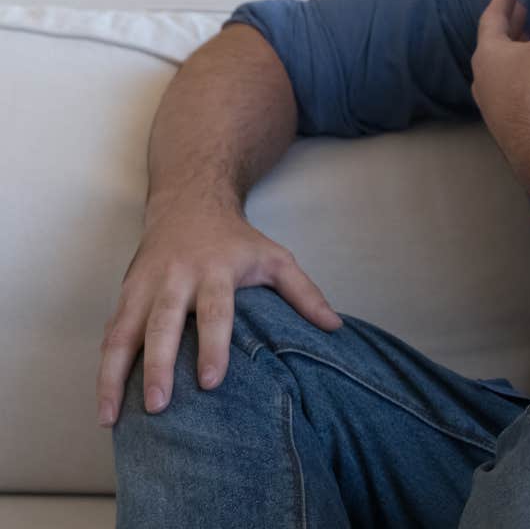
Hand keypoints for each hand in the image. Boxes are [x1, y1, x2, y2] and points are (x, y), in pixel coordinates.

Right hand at [98, 203, 339, 425]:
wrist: (190, 203)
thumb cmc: (238, 240)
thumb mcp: (276, 258)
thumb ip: (305, 293)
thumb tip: (335, 327)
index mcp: (216, 270)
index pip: (215, 311)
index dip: (214, 346)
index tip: (212, 381)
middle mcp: (176, 278)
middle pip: (163, 324)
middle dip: (159, 366)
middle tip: (158, 405)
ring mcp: (145, 286)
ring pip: (123, 332)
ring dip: (114, 375)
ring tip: (110, 417)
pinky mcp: (126, 293)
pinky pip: (110, 332)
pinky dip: (104, 365)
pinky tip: (104, 398)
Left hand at [471, 0, 529, 172]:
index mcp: (490, 54)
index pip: (491, 20)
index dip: (501, 2)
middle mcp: (484, 77)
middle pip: (493, 44)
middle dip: (508, 26)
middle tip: (519, 11)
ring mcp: (491, 102)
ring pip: (498, 69)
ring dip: (512, 53)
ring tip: (526, 43)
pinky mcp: (504, 122)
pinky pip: (506, 90)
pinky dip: (516, 77)